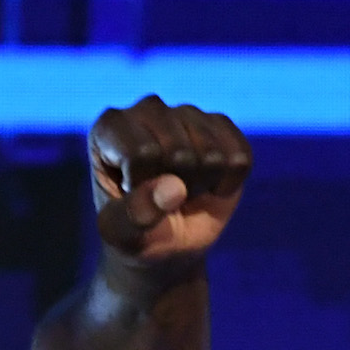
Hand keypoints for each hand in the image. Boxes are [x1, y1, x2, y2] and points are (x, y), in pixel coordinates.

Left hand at [90, 95, 250, 263]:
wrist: (163, 241)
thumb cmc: (132, 232)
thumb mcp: (121, 235)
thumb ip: (134, 215)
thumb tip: (173, 188)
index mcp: (109, 126)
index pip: (141, 153)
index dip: (143, 187)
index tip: (130, 194)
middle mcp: (147, 109)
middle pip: (180, 153)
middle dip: (175, 188)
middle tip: (161, 196)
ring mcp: (186, 112)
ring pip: (212, 155)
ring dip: (201, 185)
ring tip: (181, 189)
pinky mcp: (221, 124)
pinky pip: (240, 158)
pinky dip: (228, 183)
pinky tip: (206, 184)